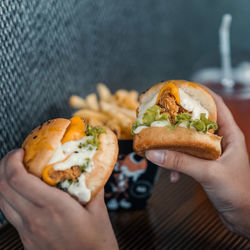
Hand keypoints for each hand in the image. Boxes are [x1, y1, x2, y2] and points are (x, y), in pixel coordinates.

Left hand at [0, 149, 117, 249]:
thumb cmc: (97, 243)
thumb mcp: (98, 210)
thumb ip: (93, 185)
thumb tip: (91, 167)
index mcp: (53, 208)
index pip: (18, 179)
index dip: (12, 161)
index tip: (20, 151)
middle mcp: (34, 219)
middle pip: (3, 187)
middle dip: (3, 166)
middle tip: (16, 157)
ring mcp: (27, 232)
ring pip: (1, 201)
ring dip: (3, 181)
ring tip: (16, 171)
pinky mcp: (26, 240)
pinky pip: (8, 214)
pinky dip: (9, 197)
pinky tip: (22, 192)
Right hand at [146, 91, 249, 238]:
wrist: (244, 218)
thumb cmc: (239, 193)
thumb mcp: (209, 174)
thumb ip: (181, 162)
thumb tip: (156, 152)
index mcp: (229, 134)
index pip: (216, 105)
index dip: (201, 93)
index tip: (183, 88)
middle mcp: (220, 141)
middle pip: (198, 122)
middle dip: (180, 119)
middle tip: (163, 115)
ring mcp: (211, 154)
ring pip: (189, 140)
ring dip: (175, 143)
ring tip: (161, 143)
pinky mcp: (204, 166)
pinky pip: (187, 158)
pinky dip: (177, 163)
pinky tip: (171, 174)